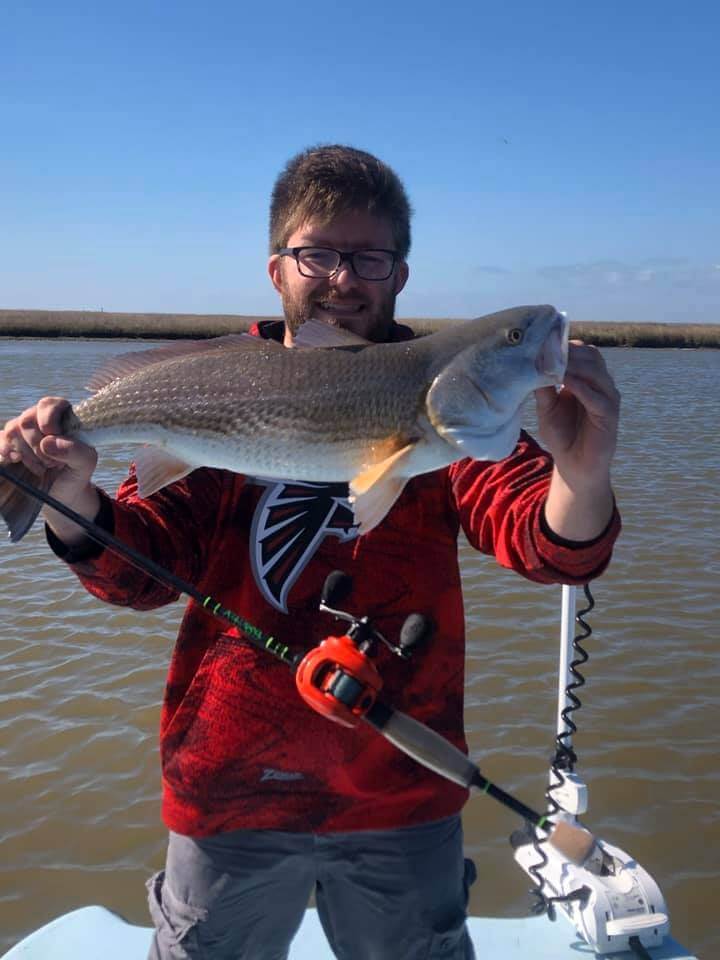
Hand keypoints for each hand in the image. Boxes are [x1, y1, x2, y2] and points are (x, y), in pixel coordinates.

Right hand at [0, 397, 99, 539]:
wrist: (61, 493)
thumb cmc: (75, 472)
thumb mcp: (85, 464)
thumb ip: (76, 451)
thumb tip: (48, 442)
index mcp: (61, 416)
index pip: (48, 405)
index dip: (49, 419)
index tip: (54, 436)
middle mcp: (38, 419)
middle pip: (27, 420)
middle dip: (39, 445)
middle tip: (52, 462)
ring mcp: (20, 431)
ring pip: (12, 431)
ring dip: (27, 454)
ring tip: (42, 466)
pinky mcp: (6, 444)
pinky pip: (0, 442)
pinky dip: (9, 454)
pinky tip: (19, 462)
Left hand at [534, 341, 619, 489]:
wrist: (574, 465)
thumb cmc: (562, 435)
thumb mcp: (546, 407)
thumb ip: (543, 386)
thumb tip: (533, 362)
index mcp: (588, 379)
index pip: (582, 351)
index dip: (564, 344)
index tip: (542, 341)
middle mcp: (601, 384)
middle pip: (591, 356)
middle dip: (568, 351)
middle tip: (546, 349)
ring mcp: (608, 398)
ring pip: (595, 372)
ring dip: (573, 365)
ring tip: (552, 363)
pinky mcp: (610, 415)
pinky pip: (597, 396)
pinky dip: (580, 387)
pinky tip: (564, 383)